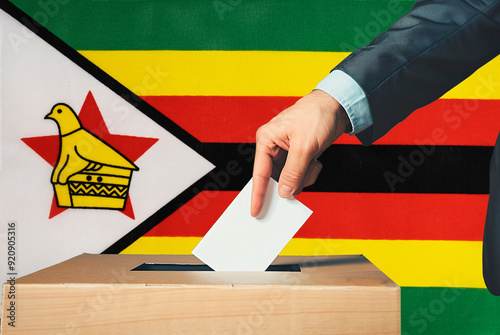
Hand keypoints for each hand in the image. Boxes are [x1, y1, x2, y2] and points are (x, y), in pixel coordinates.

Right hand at [251, 89, 349, 216]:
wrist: (337, 105)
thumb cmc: (317, 115)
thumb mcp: (305, 146)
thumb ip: (293, 172)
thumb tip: (285, 192)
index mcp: (267, 139)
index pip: (260, 173)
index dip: (258, 194)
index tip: (255, 211)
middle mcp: (273, 146)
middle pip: (276, 179)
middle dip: (292, 181)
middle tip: (305, 175)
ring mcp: (286, 152)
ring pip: (290, 179)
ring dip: (304, 177)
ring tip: (314, 163)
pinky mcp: (298, 155)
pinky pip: (299, 175)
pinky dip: (310, 173)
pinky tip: (316, 161)